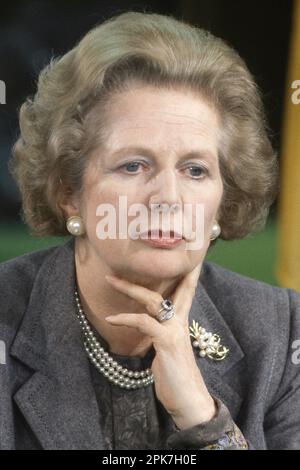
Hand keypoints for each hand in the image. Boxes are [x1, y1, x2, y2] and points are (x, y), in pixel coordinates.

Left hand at [104, 264, 215, 428]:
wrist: (189, 400)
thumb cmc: (176, 377)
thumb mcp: (167, 349)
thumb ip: (160, 333)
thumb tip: (146, 325)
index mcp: (181, 323)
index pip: (185, 291)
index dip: (186, 273)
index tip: (185, 256)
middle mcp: (180, 322)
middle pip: (167, 290)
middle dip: (150, 273)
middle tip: (127, 263)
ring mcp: (174, 331)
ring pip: (153, 300)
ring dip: (130, 288)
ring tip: (111, 279)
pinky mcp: (167, 341)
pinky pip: (144, 322)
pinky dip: (126, 318)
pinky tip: (111, 318)